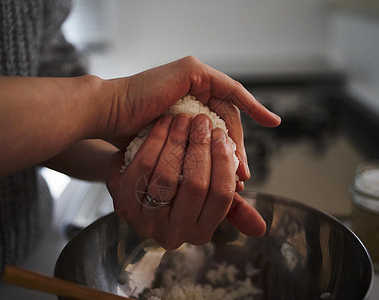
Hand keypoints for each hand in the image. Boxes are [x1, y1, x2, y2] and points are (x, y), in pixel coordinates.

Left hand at [104, 56, 279, 181]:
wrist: (108, 112)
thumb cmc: (143, 91)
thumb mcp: (186, 72)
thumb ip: (217, 79)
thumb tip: (244, 96)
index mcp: (199, 89)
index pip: (231, 109)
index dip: (249, 120)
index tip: (270, 127)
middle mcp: (194, 107)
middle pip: (224, 131)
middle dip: (234, 153)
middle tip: (243, 176)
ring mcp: (183, 126)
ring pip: (211, 147)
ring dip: (222, 165)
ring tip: (232, 185)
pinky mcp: (172, 143)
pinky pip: (196, 157)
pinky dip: (205, 169)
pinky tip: (213, 182)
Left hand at [107, 113, 250, 249]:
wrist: (135, 178)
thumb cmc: (177, 185)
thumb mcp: (204, 197)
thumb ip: (231, 206)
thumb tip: (261, 229)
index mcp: (199, 232)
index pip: (222, 196)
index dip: (225, 162)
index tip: (222, 136)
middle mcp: (172, 234)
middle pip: (196, 186)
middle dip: (202, 147)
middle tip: (204, 122)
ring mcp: (145, 221)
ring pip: (167, 175)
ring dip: (178, 140)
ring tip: (184, 118)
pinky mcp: (122, 204)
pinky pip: (142, 167)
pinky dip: (155, 140)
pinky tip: (164, 124)